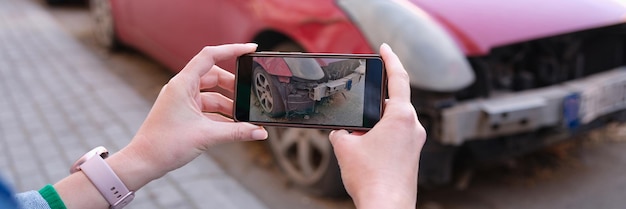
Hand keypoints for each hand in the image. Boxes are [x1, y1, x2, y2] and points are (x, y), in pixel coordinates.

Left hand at [55, 44, 268, 208]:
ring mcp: (182, 100)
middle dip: (234, 86)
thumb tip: (260, 133)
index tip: (251, 49)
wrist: (143, 162)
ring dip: (228, 105)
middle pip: (214, 76)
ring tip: (244, 118)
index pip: (210, 56)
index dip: (232, 50)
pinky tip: (234, 127)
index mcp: (182, 84)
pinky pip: (207, 108)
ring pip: (212, 94)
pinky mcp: (183, 113)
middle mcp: (181, 88)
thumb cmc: (165, 145)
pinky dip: (221, 116)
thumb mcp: (206, 136)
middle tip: (250, 95)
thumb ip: (236, 132)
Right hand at [329, 43, 425, 208]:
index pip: (399, 78)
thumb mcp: (345, 147)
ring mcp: (415, 142)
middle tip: (360, 95)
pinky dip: (382, 133)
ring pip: (395, 119)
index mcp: (401, 116)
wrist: (386, 207)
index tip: (384, 48)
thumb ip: (342, 132)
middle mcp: (413, 126)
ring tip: (358, 130)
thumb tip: (343, 132)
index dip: (390, 59)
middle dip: (376, 97)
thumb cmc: (371, 179)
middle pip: (395, 100)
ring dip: (377, 119)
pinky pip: (397, 135)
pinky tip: (366, 145)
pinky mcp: (412, 155)